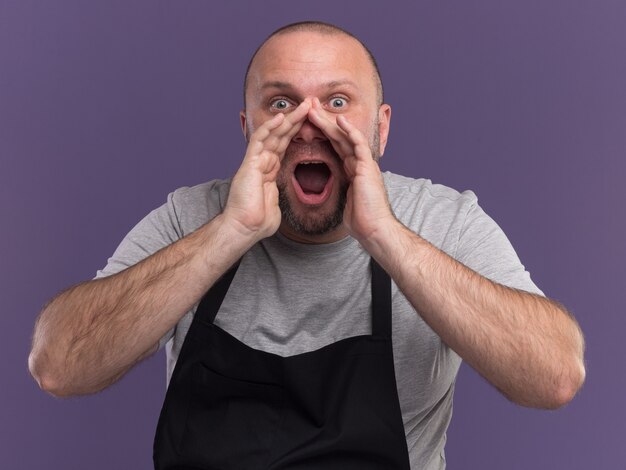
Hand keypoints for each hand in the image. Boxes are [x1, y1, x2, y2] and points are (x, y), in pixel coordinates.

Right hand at [224, 100, 311, 241]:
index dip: (298, 131)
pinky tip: (281, 117)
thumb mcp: (275, 205)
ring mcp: (255, 161)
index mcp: (270, 170)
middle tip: (311, 104)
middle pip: (281, 135)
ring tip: (304, 105)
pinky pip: (259, 140)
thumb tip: (281, 199)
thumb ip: (278, 196)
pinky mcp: (249, 163)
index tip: (312, 121)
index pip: (285, 145)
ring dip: (289, 118)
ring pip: (272, 133)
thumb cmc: (258, 222)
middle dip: (296, 119)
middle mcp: (262, 162)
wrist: (245, 229)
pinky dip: (269, 127)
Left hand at [307, 98, 395, 240]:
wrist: (373, 229)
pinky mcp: (367, 167)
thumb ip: (341, 192)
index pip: (336, 146)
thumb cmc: (361, 221)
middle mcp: (359, 163)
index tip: (309, 123)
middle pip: (339, 137)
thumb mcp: (346, 202)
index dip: (323, 134)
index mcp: (353, 171)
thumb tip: (333, 194)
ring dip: (330, 122)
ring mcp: (364, 164)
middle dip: (323, 122)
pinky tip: (339, 120)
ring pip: (345, 136)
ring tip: (315, 109)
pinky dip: (349, 130)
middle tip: (309, 108)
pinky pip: (358, 144)